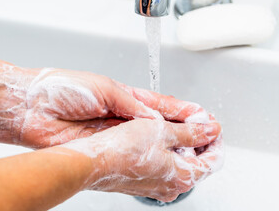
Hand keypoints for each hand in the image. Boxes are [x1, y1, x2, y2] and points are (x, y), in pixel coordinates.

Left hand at [0, 55, 213, 147]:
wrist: (31, 108)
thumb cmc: (61, 88)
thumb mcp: (104, 88)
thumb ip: (132, 104)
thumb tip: (155, 117)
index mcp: (122, 96)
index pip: (159, 104)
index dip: (183, 110)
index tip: (203, 117)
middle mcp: (121, 116)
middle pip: (158, 124)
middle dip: (182, 130)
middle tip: (206, 136)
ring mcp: (113, 134)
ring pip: (147, 141)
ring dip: (168, 145)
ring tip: (192, 150)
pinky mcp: (103, 149)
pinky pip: (129, 153)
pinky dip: (146, 156)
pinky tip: (161, 159)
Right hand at [63, 119, 222, 201]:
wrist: (93, 163)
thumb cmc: (121, 150)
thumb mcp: (161, 132)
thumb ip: (190, 132)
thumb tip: (210, 130)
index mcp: (182, 176)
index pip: (214, 160)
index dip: (216, 139)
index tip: (211, 125)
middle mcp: (171, 186)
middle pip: (197, 163)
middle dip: (198, 140)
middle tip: (193, 122)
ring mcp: (156, 186)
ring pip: (179, 164)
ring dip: (181, 145)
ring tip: (173, 127)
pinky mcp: (144, 182)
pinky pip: (163, 166)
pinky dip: (166, 152)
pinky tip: (156, 138)